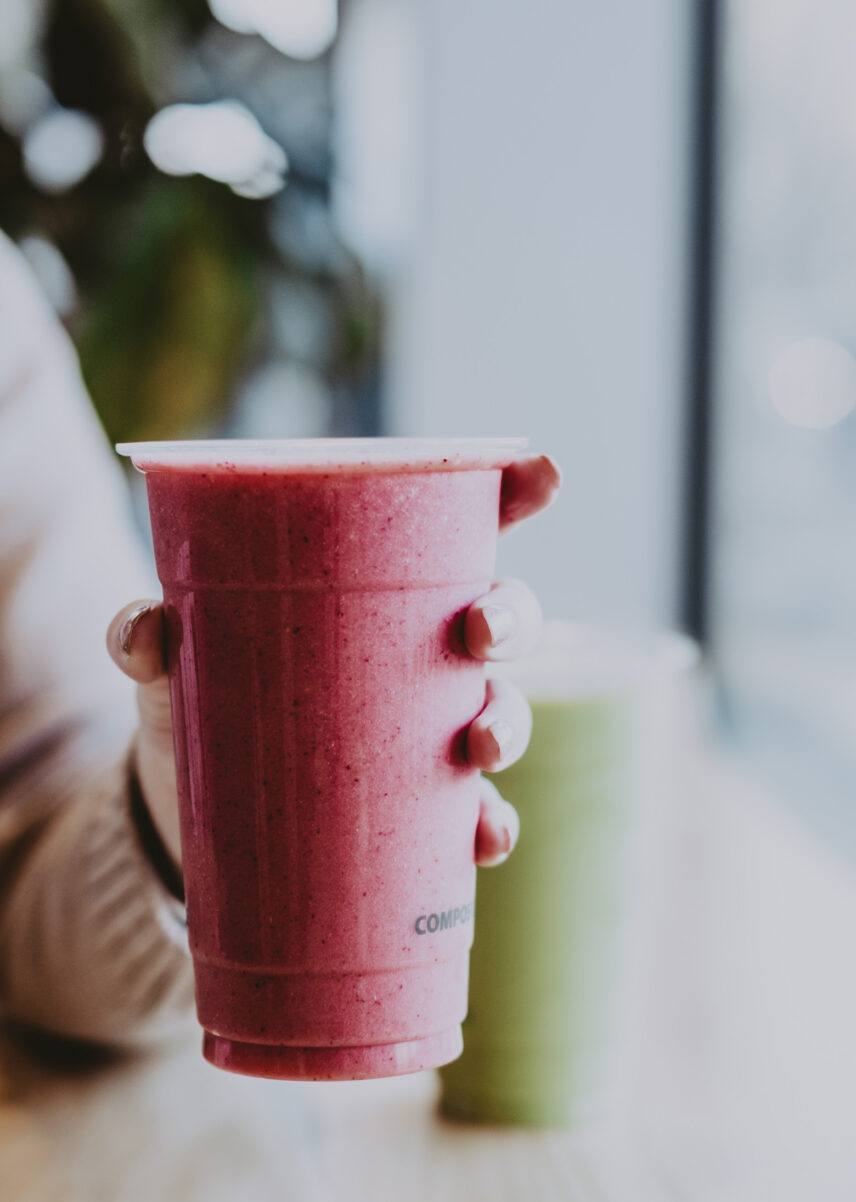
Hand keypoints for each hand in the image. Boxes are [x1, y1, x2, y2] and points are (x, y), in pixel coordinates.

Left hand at [107, 454, 560, 872]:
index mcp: (374, 594)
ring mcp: (424, 732)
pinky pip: (476, 815)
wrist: (191, 814)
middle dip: (511, 616)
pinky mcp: (416, 809)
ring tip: (478, 747)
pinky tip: (484, 840)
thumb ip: (147, 637)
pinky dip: (490, 827)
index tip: (544, 474)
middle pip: (500, 618)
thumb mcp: (171, 665)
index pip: (458, 530)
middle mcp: (417, 656)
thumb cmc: (198, 706)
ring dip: (508, 723)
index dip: (512, 495)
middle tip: (479, 633)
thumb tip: (145, 630)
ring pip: (501, 711)